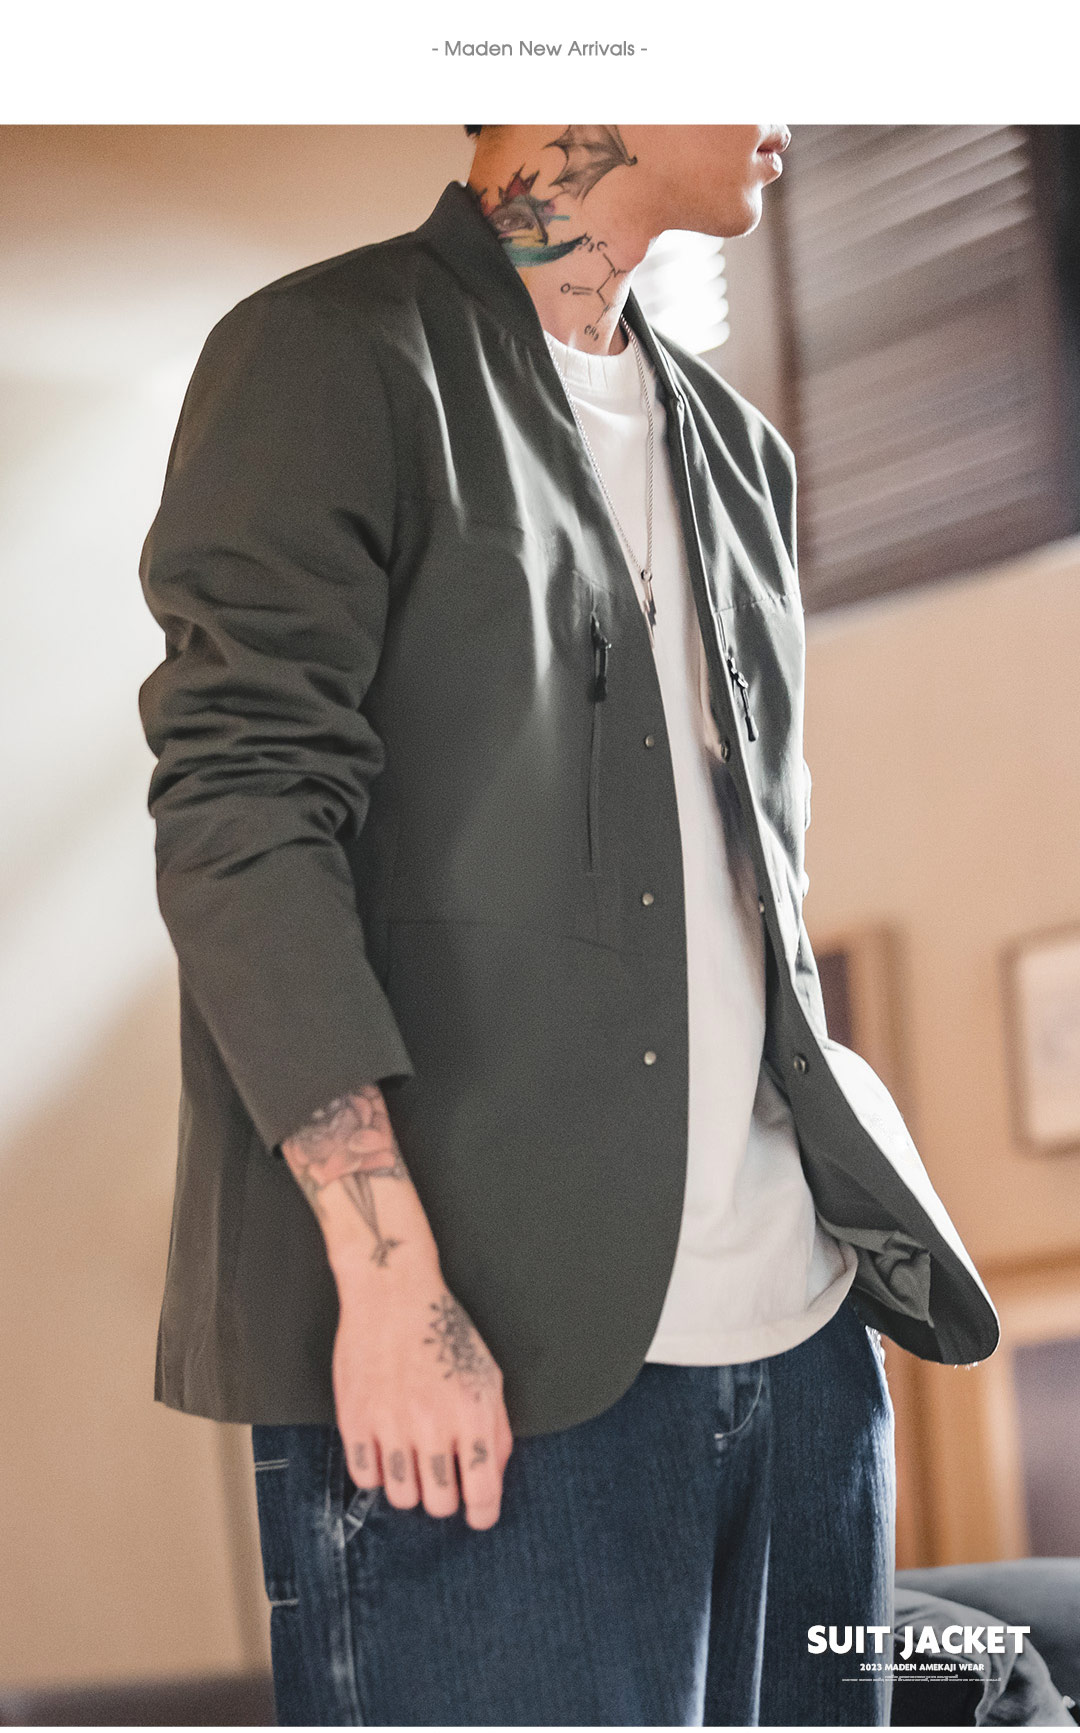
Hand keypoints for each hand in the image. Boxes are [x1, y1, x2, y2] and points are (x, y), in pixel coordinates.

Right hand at [332, 1253, 513, 1528]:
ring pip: (402, 1497)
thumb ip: (496, 1430)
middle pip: (440, 1504)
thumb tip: (491, 1478)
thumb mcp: (488, 1374)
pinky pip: (365, 1477)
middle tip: (442, 1478)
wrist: (393, 1294)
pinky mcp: (355, 1419)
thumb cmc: (444, 1331)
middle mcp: (432, 1423)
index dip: (483, 1514)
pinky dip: (376, 1472)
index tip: (478, 1515)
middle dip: (445, 1498)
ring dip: (410, 1486)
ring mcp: (390, 1423)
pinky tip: (385, 1448)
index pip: (482, 1492)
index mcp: (472, 1413)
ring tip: (412, 1459)